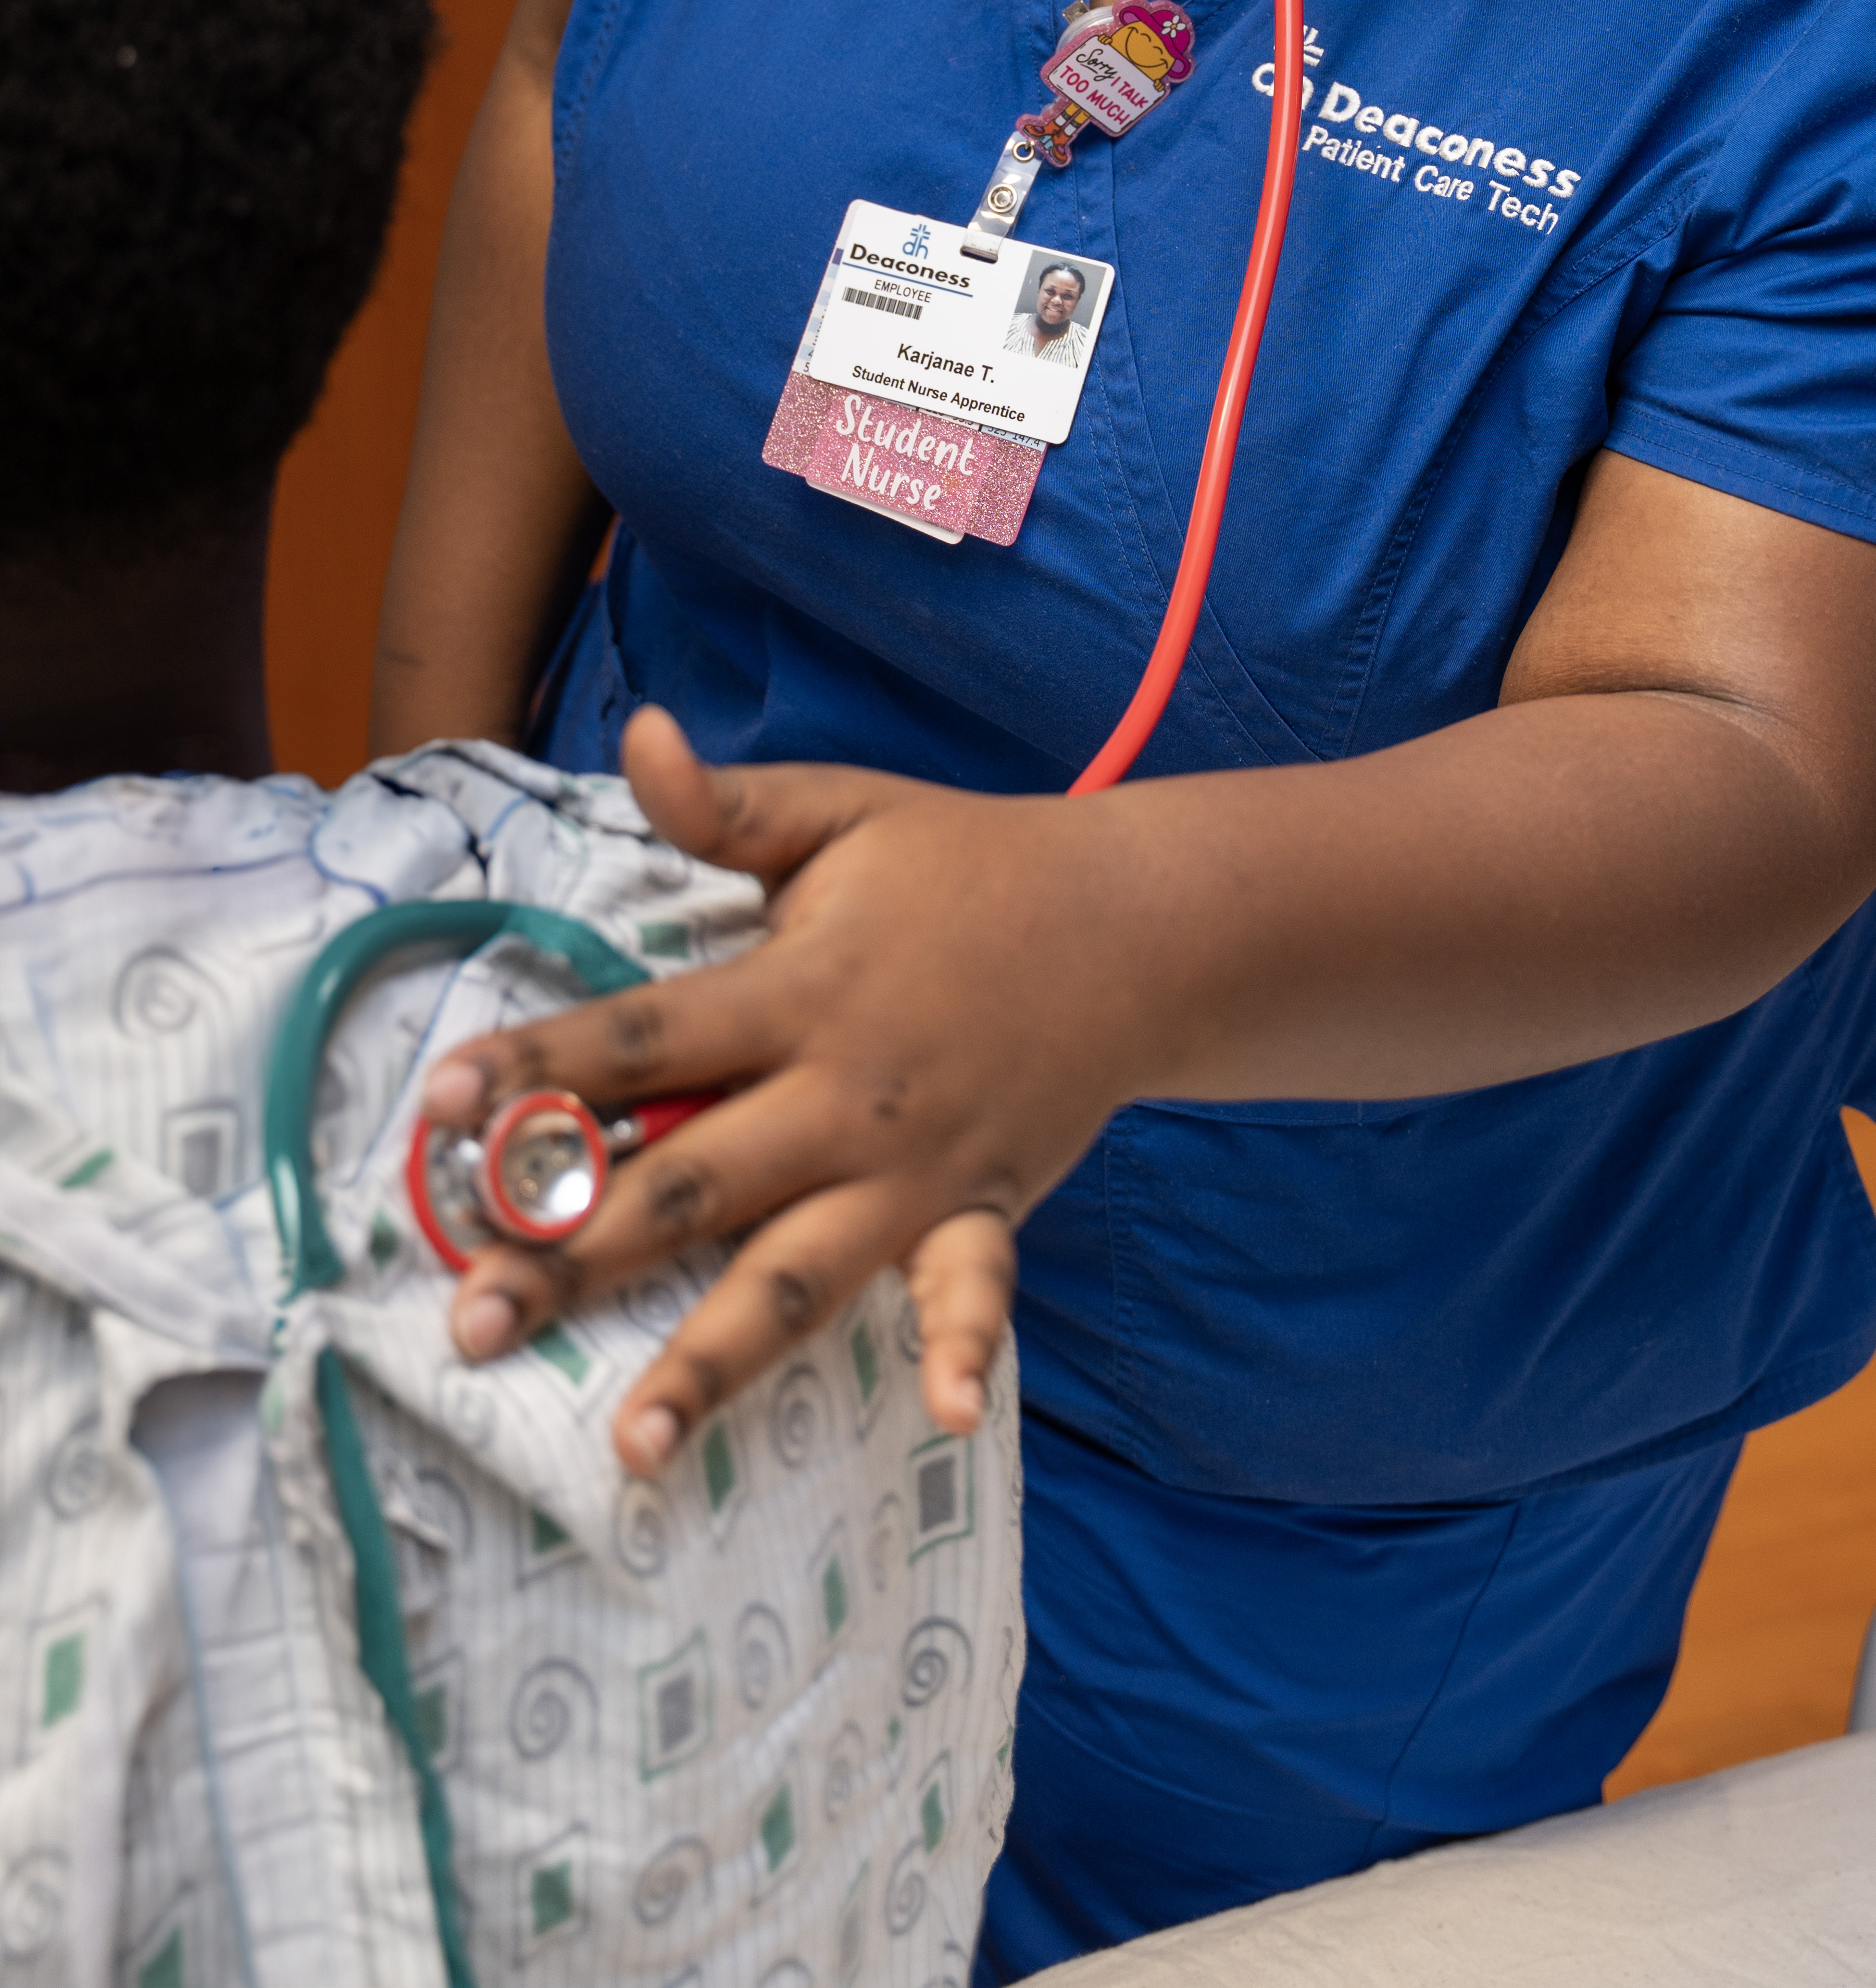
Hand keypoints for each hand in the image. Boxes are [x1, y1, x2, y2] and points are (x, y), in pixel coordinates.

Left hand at [419, 706, 1150, 1472]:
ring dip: (712, 1363)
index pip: (644, 1035)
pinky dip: (964, 1347)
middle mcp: (849, 1092)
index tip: (434, 1109)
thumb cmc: (964, 861)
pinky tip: (944, 1413)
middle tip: (468, 1325)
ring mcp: (918, 1165)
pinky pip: (972, 1290)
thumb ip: (727, 802)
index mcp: (803, 988)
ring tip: (629, 1449)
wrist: (1133, 922)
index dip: (537, 1064)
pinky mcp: (983, 1207)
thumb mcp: (842, 810)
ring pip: (797, 1279)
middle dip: (575, 1254)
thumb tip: (638, 733)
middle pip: (693, 1185)